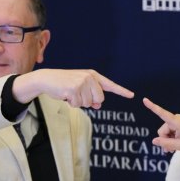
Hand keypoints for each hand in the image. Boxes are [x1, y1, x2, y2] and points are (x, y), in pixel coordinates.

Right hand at [15, 69, 133, 108]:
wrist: (47, 79)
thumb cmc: (64, 84)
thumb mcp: (80, 89)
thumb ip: (91, 96)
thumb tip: (98, 105)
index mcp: (93, 75)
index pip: (110, 85)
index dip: (121, 91)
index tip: (132, 95)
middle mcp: (90, 77)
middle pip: (99, 99)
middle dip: (89, 101)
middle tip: (77, 94)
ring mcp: (82, 82)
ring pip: (88, 103)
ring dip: (78, 102)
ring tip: (70, 93)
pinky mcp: (74, 89)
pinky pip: (78, 104)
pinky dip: (71, 103)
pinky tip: (65, 95)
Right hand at [143, 97, 179, 180]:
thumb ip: (166, 144)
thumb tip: (153, 141)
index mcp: (178, 122)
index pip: (162, 113)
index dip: (153, 107)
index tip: (144, 99)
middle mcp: (177, 119)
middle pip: (162, 131)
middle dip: (164, 140)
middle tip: (169, 151)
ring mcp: (177, 122)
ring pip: (165, 132)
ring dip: (167, 141)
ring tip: (172, 151)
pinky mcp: (178, 125)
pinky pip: (169, 132)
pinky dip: (170, 139)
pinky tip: (173, 147)